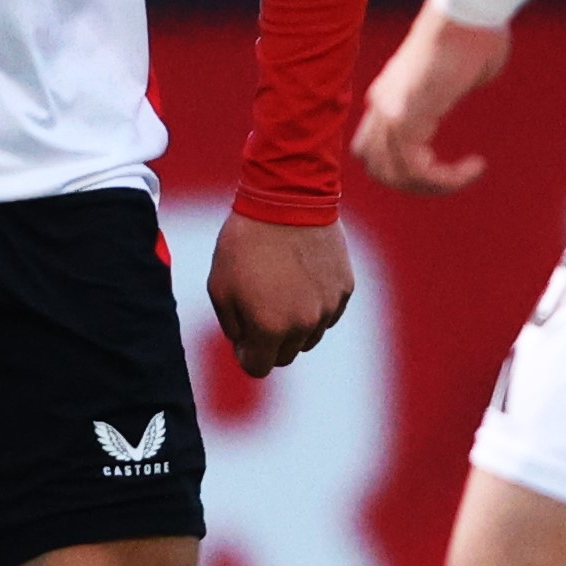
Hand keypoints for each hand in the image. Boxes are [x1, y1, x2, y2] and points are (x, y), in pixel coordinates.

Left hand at [206, 212, 354, 375]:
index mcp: (270, 328)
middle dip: (270, 341)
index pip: (258, 367)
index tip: (242, 335)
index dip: (245, 354)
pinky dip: (315, 305)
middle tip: (259, 308)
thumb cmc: (245, 241)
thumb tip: (244, 345)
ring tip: (281, 288)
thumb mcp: (220, 285)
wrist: (286, 198)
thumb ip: (232, 326)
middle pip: (286, 355)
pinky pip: (328, 313)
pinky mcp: (344, 288)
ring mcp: (328, 307)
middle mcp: (304, 324)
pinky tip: (301, 277)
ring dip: (294, 325)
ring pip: (309, 337)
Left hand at [354, 6, 511, 194]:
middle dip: (412, 183)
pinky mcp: (407, 114)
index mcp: (388, 93)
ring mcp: (389, 109)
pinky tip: (473, 167)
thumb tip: (459, 95)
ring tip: (466, 175)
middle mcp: (381, 104)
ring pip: (393, 174)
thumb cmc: (474, 31)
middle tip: (451, 179)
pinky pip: (416, 168)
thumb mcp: (455, 74)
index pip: (374, 148)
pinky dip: (445, 179)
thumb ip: (446, 95)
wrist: (471, 7)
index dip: (403, 166)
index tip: (444, 164)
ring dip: (432, 186)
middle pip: (376, 166)